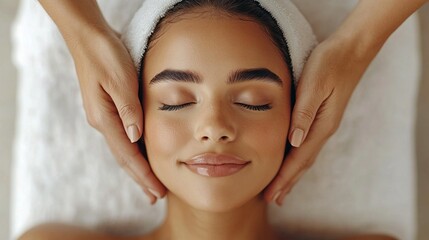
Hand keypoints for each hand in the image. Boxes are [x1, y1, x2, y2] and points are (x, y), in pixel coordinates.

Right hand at [69, 27, 166, 203]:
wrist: (89, 37)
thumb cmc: (105, 55)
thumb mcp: (120, 79)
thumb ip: (128, 109)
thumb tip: (136, 138)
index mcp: (104, 118)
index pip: (127, 154)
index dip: (143, 174)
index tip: (157, 190)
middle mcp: (102, 121)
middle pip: (123, 158)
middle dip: (140, 178)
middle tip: (155, 197)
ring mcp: (104, 116)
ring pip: (123, 150)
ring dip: (137, 168)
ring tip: (149, 185)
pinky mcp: (109, 109)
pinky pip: (124, 137)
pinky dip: (134, 152)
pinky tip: (141, 156)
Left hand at [264, 34, 381, 205]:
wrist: (351, 50)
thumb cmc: (329, 63)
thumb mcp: (314, 85)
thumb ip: (304, 113)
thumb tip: (294, 141)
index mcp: (320, 125)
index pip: (298, 159)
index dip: (284, 178)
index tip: (271, 195)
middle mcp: (323, 129)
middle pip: (302, 163)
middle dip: (287, 182)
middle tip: (273, 199)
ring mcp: (324, 124)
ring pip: (305, 156)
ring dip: (293, 174)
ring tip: (282, 188)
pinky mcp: (322, 117)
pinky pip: (307, 145)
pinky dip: (297, 158)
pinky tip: (293, 160)